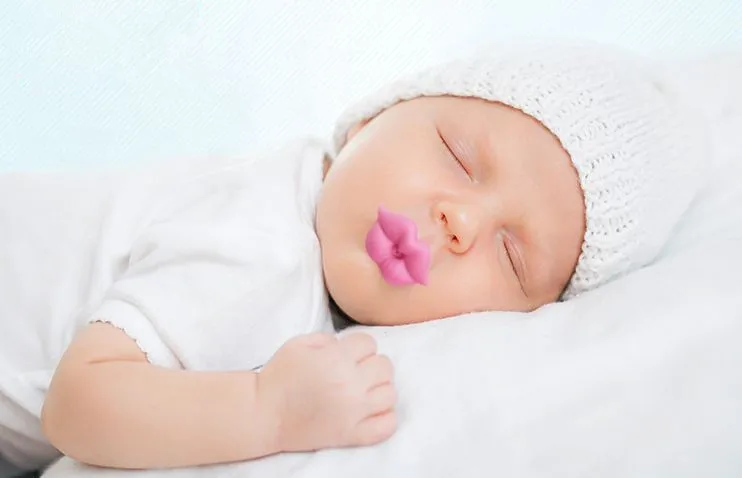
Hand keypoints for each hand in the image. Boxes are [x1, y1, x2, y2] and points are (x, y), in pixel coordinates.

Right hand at [257, 332, 395, 452]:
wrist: (265, 414)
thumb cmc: (279, 376)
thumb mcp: (299, 343)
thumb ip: (329, 339)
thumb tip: (349, 346)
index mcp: (336, 360)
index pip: (369, 343)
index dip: (357, 346)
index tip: (345, 355)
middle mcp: (350, 385)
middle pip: (385, 366)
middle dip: (370, 364)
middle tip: (354, 371)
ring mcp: (354, 412)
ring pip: (390, 393)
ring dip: (378, 388)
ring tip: (362, 390)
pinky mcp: (352, 435)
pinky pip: (387, 425)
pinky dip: (385, 417)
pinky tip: (371, 411)